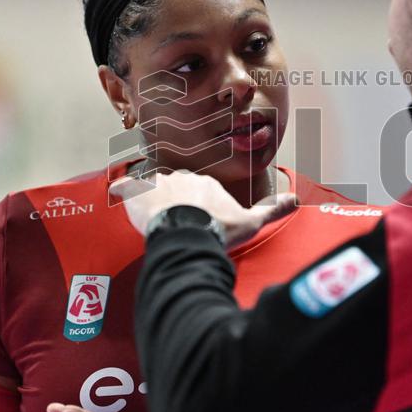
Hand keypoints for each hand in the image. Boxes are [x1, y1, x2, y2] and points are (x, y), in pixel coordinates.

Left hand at [110, 171, 296, 248]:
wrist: (190, 234)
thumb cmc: (219, 229)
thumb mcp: (250, 222)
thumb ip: (271, 209)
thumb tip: (295, 200)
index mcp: (206, 183)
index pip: (200, 189)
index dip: (199, 204)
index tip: (200, 219)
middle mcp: (183, 177)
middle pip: (177, 186)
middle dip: (176, 199)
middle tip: (177, 220)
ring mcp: (159, 184)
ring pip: (153, 185)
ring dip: (151, 196)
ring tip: (151, 212)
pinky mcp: (138, 194)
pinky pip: (125, 186)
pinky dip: (120, 189)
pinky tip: (116, 191)